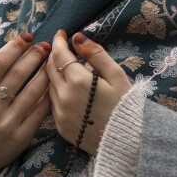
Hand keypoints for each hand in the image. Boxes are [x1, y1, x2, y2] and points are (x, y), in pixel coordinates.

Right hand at [0, 32, 51, 176]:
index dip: (14, 47)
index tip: (26, 37)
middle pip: (17, 74)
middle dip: (34, 56)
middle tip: (45, 45)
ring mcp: (7, 123)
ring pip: (32, 91)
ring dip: (45, 73)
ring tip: (52, 61)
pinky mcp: (21, 137)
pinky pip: (39, 112)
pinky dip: (48, 96)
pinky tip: (54, 85)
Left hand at [46, 30, 131, 154]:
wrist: (127, 142)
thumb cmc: (125, 105)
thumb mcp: (116, 75)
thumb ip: (96, 54)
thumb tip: (77, 38)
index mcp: (78, 81)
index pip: (60, 54)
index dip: (59, 41)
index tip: (61, 33)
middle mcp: (63, 96)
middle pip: (49, 68)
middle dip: (54, 54)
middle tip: (62, 47)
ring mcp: (59, 113)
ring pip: (48, 85)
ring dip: (54, 73)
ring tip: (65, 67)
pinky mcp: (59, 126)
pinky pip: (51, 103)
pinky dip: (56, 91)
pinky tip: (67, 89)